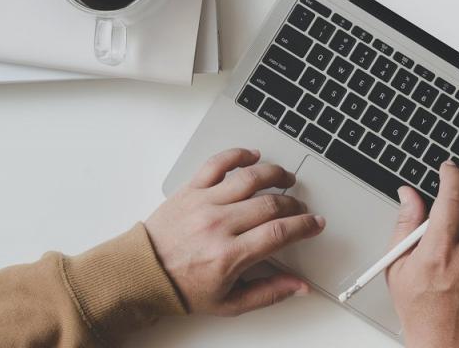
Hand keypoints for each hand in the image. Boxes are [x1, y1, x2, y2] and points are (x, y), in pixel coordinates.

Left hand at [145, 148, 325, 315]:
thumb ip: (269, 293)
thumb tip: (299, 286)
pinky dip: (238, 155)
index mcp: (229, 255)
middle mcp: (218, 225)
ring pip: (249, 178)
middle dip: (293, 204)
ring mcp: (204, 203)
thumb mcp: (229, 303)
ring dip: (274, 174)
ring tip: (285, 178)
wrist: (143, 272)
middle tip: (299, 208)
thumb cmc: (183, 287)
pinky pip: (217, 163)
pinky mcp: (190, 189)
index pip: (279, 232)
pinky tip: (252, 156)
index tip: (315, 223)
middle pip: (270, 204)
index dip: (304, 226)